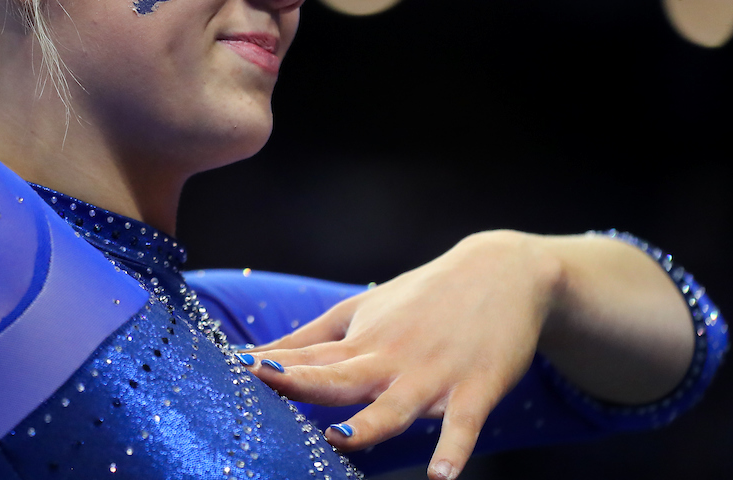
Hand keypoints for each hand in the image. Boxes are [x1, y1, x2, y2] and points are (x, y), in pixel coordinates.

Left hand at [242, 230, 561, 479]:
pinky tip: (440, 475)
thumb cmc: (422, 297)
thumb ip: (314, 338)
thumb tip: (259, 355)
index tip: (231, 368)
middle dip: (302, 383)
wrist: (501, 272)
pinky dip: (454, 448)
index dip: (271, 364)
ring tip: (340, 438)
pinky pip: (464, 424)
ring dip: (369, 424)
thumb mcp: (365, 309)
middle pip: (341, 377)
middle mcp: (391, 358)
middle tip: (265, 384)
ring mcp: (433, 375)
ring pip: (396, 406)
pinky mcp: (476, 387)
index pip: (309, 357)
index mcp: (362, 342)